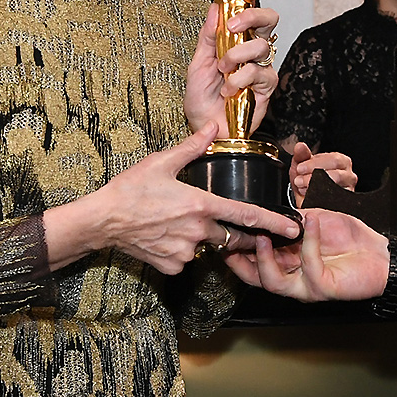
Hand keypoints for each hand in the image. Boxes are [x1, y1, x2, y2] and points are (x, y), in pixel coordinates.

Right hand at [78, 122, 302, 275]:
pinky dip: (180, 249)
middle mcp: (198, 232)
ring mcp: (185, 253)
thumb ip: (192, 146)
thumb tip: (212, 129)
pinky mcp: (172, 267)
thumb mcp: (162, 161)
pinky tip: (163, 236)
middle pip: (231, 237)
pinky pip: (186, 259)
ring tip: (173, 222)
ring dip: (199, 237)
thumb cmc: (131, 188)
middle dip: (240, 236)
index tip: (293, 228)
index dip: (273, 223)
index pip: (246, 215)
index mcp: (201, 204)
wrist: (103, 219)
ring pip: (205, 247)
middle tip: (237, 230)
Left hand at [184, 3, 279, 133]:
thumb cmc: (202, 98)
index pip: (252, 16)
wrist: (205, 125)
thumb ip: (208, 35)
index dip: (245, 9)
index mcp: (237, 42)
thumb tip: (215, 8)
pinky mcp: (266, 87)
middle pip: (269, 20)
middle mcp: (252, 52)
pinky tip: (229, 90)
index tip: (227, 17)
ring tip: (222, 71)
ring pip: (260, 46)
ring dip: (235, 57)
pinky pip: (258, 72)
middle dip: (251, 18)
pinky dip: (239, 80)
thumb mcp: (198, 62)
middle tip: (232, 27)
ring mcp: (261, 67)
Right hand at [223, 209, 389, 302]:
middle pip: (254, 278)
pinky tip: (311, 224)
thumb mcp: (311, 220)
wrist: (379, 253)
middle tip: (230, 240)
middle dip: (238, 260)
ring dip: (264, 258)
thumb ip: (290, 218)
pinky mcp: (323, 288)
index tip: (224, 230)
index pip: (252, 260)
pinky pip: (308, 265)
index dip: (235, 248)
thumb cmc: (347, 238)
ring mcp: (305, 285)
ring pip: (273, 282)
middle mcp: (291, 277)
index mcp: (285, 261)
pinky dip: (308, 242)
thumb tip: (267, 209)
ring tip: (262, 235)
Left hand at [289, 142, 356, 205]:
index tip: (300, 168)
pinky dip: (319, 199)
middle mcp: (348, 175)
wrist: (308, 200)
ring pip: (336, 189)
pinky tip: (310, 197)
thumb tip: (300, 146)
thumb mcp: (303, 165)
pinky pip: (334, 201)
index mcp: (341, 161)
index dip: (315, 163)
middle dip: (315, 176)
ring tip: (302, 188)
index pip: (333, 159)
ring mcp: (348, 190)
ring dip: (315, 188)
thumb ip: (301, 155)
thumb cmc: (309, 179)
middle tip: (299, 180)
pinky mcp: (344, 203)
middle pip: (337, 174)